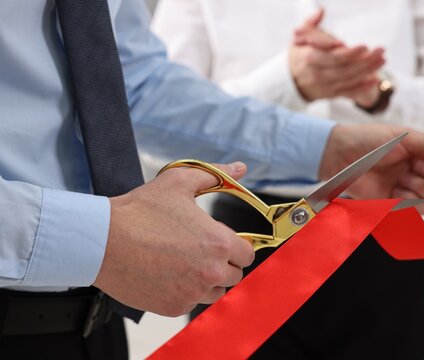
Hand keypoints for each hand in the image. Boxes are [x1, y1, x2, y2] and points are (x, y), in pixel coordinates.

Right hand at [93, 162, 254, 316]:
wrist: (102, 241)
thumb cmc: (140, 211)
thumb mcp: (179, 181)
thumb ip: (216, 175)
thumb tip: (240, 168)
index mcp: (219, 243)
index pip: (247, 254)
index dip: (237, 245)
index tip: (222, 241)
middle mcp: (211, 272)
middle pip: (234, 275)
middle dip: (223, 262)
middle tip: (200, 249)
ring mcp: (192, 293)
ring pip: (215, 292)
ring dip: (207, 280)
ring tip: (184, 261)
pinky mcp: (174, 307)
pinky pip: (191, 302)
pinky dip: (185, 291)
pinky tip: (167, 274)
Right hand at [289, 9, 383, 104]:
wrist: (292, 81)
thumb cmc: (300, 54)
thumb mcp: (299, 37)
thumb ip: (310, 24)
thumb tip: (321, 11)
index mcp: (310, 58)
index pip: (332, 57)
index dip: (349, 54)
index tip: (364, 46)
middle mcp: (318, 74)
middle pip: (344, 69)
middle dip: (364, 60)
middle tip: (381, 50)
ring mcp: (325, 86)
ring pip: (349, 80)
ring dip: (368, 71)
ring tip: (382, 60)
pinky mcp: (331, 93)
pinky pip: (348, 92)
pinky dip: (363, 87)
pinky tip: (375, 80)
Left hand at [319, 124, 423, 202]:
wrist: (337, 153)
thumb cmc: (369, 139)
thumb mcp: (404, 136)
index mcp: (418, 152)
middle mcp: (412, 170)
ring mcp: (401, 186)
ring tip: (417, 189)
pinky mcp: (388, 201)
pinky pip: (408, 209)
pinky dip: (413, 207)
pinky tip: (410, 202)